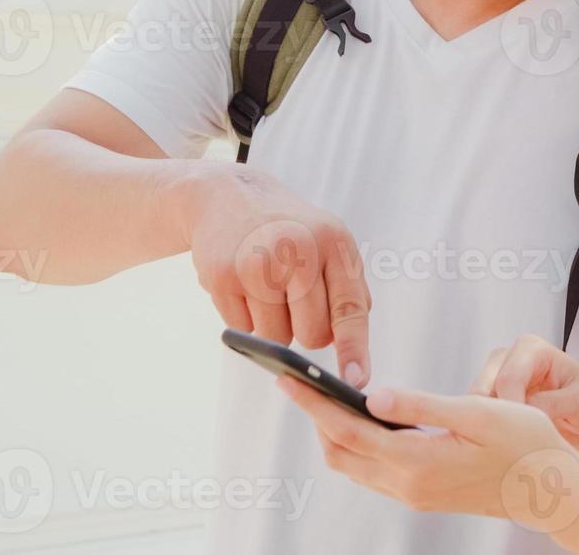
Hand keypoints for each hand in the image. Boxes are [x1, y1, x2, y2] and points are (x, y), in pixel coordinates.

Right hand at [184, 164, 370, 384]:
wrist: (227, 197)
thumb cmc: (287, 230)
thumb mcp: (328, 243)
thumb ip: (346, 291)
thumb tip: (352, 353)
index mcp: (333, 242)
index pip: (350, 308)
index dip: (354, 350)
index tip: (356, 382)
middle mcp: (297, 250)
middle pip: (312, 334)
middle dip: (305, 330)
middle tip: (292, 299)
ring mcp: (258, 264)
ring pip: (277, 338)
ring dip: (273, 325)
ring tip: (266, 286)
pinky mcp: (222, 277)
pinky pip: (243, 330)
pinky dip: (245, 317)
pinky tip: (242, 285)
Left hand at [277, 376, 578, 536]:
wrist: (551, 490)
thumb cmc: (524, 444)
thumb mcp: (477, 413)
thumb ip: (422, 405)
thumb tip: (373, 395)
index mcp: (417, 462)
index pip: (348, 429)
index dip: (313, 403)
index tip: (287, 380)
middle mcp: (407, 484)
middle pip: (340, 451)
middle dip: (316, 417)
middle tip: (299, 382)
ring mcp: (413, 494)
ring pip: (353, 464)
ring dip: (334, 432)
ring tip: (324, 396)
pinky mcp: (422, 494)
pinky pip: (373, 470)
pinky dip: (357, 444)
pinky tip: (364, 420)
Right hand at [471, 334, 578, 445]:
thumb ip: (553, 402)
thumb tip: (524, 411)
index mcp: (531, 348)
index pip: (507, 379)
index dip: (511, 409)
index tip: (522, 437)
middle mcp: (506, 359)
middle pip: (483, 390)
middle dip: (494, 419)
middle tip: (511, 447)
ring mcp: (494, 381)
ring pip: (473, 407)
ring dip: (487, 428)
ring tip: (508, 451)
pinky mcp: (490, 404)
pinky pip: (475, 419)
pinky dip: (484, 434)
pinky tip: (500, 450)